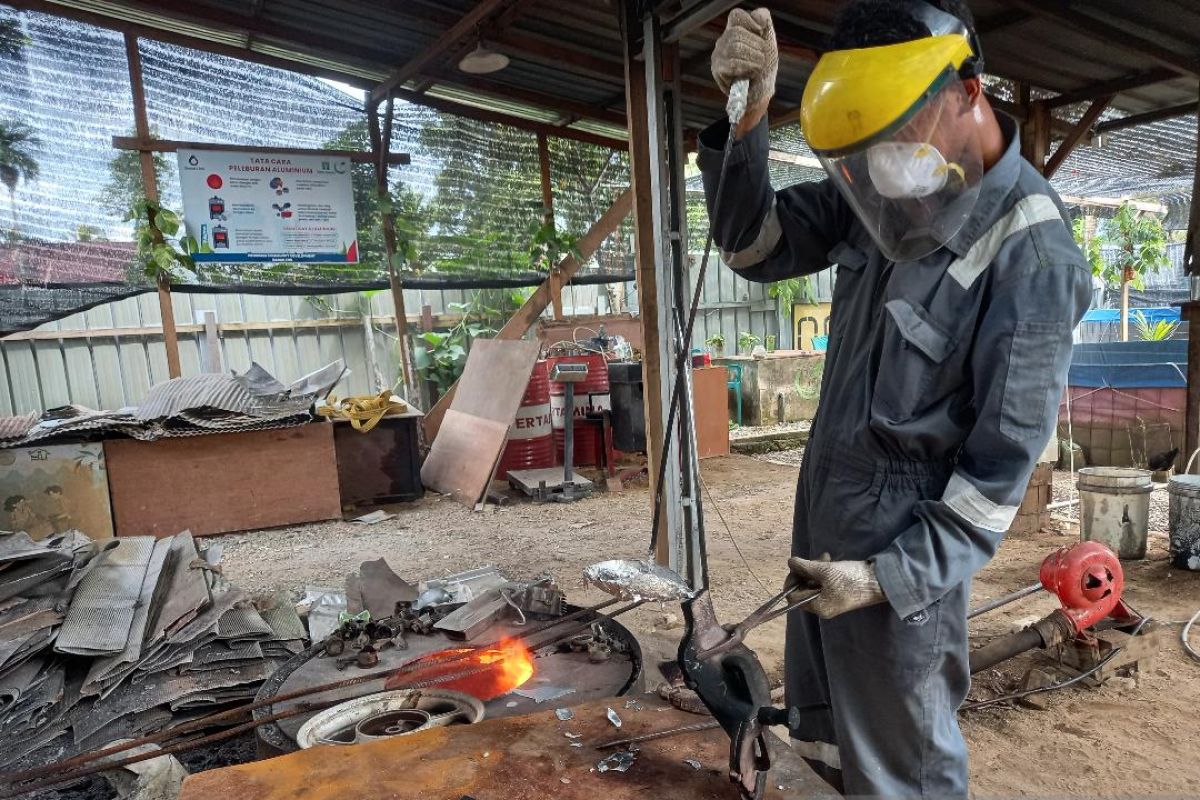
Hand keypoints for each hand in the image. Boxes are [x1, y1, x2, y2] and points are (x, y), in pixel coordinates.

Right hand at [711, 8, 777, 128]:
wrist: (761, 92)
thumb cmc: (764, 68)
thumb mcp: (768, 41)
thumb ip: (764, 23)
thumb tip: (759, 20)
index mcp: (735, 31)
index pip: (736, 16)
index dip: (751, 22)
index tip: (762, 34)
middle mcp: (723, 41)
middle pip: (736, 33)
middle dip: (756, 46)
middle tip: (762, 58)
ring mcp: (718, 55)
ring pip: (735, 47)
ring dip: (754, 58)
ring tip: (758, 67)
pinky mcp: (717, 70)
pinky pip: (732, 63)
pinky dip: (747, 68)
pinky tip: (751, 73)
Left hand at [786, 556, 885, 618]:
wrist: (880, 581)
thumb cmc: (851, 579)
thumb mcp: (825, 571)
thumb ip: (805, 567)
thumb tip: (790, 562)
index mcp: (818, 607)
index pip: (793, 597)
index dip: (791, 581)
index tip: (797, 566)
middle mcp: (823, 607)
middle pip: (803, 589)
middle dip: (806, 571)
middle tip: (816, 558)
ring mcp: (831, 601)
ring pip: (814, 584)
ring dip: (816, 568)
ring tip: (826, 556)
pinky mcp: (839, 593)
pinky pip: (824, 583)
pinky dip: (824, 572)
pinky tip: (830, 560)